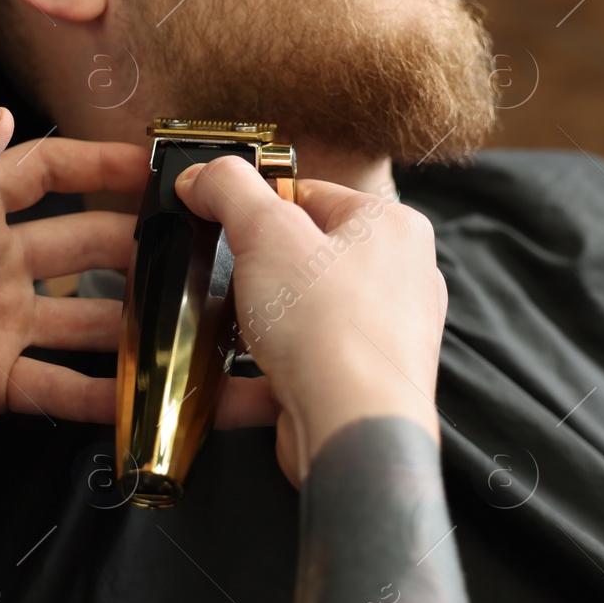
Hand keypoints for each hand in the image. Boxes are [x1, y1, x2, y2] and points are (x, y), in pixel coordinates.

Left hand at [0, 108, 148, 480]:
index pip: (43, 173)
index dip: (96, 165)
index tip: (150, 165)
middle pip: (83, 243)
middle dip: (136, 243)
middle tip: (191, 251)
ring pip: (86, 316)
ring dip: (131, 322)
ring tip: (182, 327)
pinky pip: (61, 383)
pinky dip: (100, 395)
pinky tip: (137, 398)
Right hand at [174, 156, 445, 484]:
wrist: (351, 428)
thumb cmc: (330, 328)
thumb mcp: (266, 233)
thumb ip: (230, 190)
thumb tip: (204, 174)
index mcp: (391, 227)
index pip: (312, 194)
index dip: (257, 205)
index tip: (218, 216)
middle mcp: (399, 279)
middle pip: (304, 257)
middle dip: (254, 271)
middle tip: (221, 276)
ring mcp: (381, 336)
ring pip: (299, 316)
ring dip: (252, 324)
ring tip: (219, 327)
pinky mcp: (357, 383)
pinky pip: (296, 365)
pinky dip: (256, 372)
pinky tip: (220, 378)